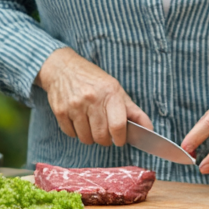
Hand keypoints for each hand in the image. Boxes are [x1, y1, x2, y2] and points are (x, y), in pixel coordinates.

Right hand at [35, 47, 151, 146]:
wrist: (63, 68)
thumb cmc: (94, 80)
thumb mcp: (116, 89)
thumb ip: (133, 110)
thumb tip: (149, 129)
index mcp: (110, 93)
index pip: (118, 125)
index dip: (120, 138)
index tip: (120, 140)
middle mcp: (92, 99)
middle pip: (101, 135)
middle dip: (105, 140)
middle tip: (106, 134)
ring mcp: (74, 106)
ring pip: (86, 138)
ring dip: (91, 137)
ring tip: (92, 127)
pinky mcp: (60, 112)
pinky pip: (71, 134)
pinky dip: (76, 133)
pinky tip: (79, 122)